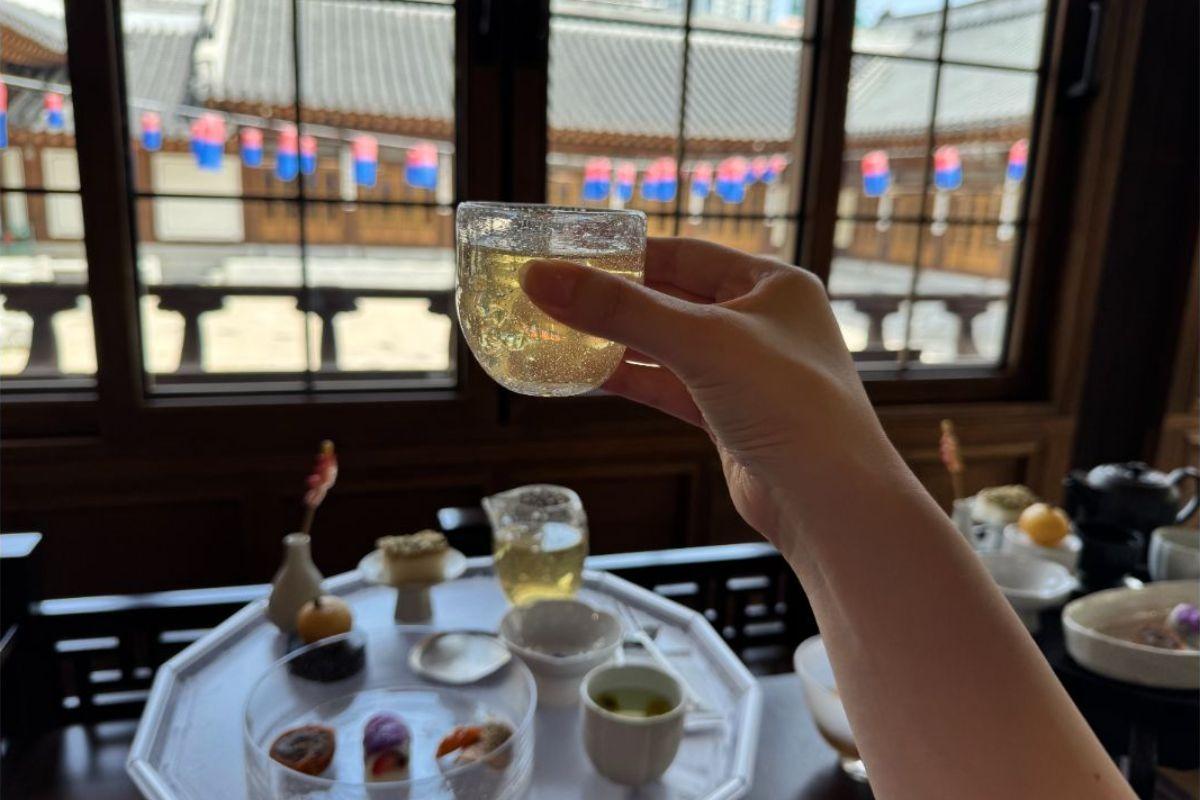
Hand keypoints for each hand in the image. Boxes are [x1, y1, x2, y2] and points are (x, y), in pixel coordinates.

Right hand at [521, 237, 898, 545]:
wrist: (830, 501)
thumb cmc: (787, 405)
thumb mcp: (699, 343)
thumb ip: (620, 310)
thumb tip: (541, 279)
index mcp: (773, 284)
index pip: (686, 253)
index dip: (627, 255)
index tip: (570, 256)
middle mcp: (762, 322)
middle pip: (672, 298)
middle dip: (616, 300)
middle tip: (554, 295)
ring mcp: (746, 371)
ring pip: (667, 346)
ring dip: (618, 342)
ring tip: (558, 334)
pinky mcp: (730, 416)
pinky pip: (670, 386)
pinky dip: (632, 380)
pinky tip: (588, 376)